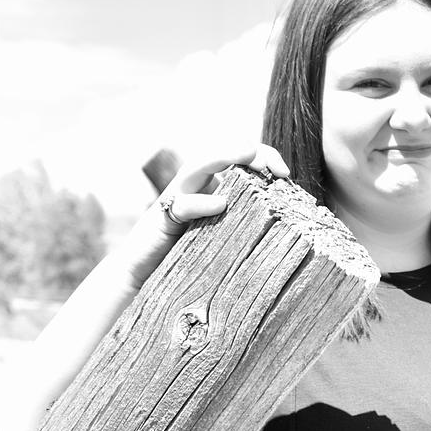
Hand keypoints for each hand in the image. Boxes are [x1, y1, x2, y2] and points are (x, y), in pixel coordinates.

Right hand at [127, 143, 290, 287]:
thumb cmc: (189, 261)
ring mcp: (175, 200)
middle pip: (218, 154)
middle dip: (249, 152)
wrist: (144, 278)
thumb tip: (287, 228)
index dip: (261, 157)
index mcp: (209, 188)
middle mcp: (192, 187)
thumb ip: (244, 225)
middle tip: (277, 167)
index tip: (285, 173)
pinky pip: (181, 205)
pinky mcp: (162, 220)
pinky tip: (220, 204)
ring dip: (222, 157)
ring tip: (248, 156)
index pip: (235, 160)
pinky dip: (201, 203)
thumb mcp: (223, 239)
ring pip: (196, 167)